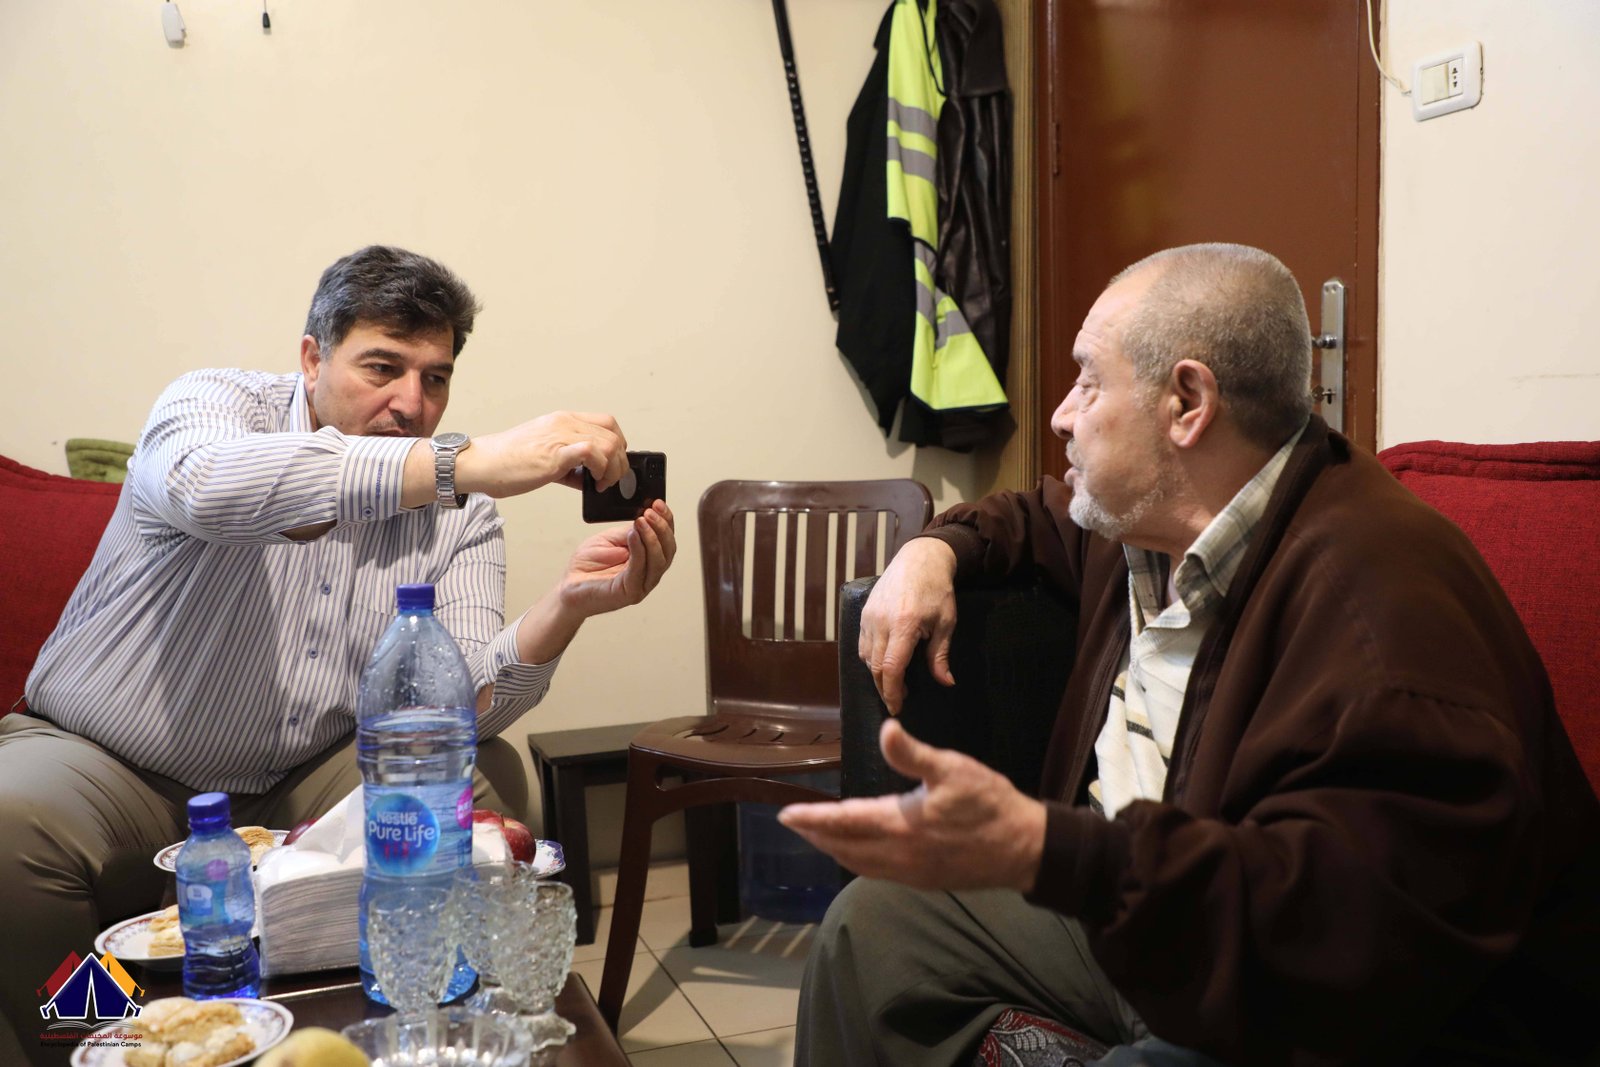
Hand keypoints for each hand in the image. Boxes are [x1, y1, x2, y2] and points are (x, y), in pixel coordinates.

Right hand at [459, 412, 628, 498]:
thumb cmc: (508, 462)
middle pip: (613, 433)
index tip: (614, 462)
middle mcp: (564, 423)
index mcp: (562, 420)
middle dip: (620, 460)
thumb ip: (571, 464)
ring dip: (613, 468)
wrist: (482, 463)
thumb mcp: (546, 456)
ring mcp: (560, 435)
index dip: (618, 442)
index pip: (606, 422)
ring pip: (609, 443)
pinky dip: (601, 469)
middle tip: (611, 479)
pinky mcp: (555, 453)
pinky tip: (593, 483)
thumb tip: (591, 478)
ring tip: (602, 484)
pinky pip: (592, 452)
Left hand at [555, 500, 675, 617]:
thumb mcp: (608, 540)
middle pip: (668, 551)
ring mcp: (641, 585)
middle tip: (651, 511)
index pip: (665, 540)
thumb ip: (627, 532)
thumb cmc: (586, 567)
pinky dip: (639, 550)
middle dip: (662, 528)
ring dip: (653, 537)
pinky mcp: (630, 592)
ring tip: (642, 520)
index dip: (666, 521)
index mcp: (647, 560)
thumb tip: (644, 518)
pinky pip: (639, 569)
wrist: (567, 588)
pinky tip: (633, 534)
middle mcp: (648, 573)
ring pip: (659, 561)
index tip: (658, 503)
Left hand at [778, 719, 1045, 891]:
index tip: (785, 814)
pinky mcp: (924, 881)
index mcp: (901, 825)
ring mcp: (911, 872)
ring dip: (834, 848)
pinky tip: (858, 851)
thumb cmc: (990, 804)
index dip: (812, 817)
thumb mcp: (954, 769)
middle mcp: (898, 855)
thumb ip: (913, 754)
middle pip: (844, 847)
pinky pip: (877, 872)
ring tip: (817, 835)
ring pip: (859, 863)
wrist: (1025, 849)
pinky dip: (857, 860)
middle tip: (793, 822)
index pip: (844, 821)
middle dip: (816, 834)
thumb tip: (886, 729)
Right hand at [860, 539, 958, 713]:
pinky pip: (862, 644)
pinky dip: (870, 659)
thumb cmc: (937, 589)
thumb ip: (940, 654)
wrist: (920, 558)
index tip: (897, 707)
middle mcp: (881, 621)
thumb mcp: (946, 623)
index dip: (892, 692)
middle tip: (898, 701)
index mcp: (904, 624)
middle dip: (885, 689)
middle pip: (875, 667)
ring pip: (866, 657)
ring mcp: (869, 616)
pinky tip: (883, 664)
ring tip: (894, 683)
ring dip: (877, 675)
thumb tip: (945, 682)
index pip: (891, 668)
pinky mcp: (864, 612)